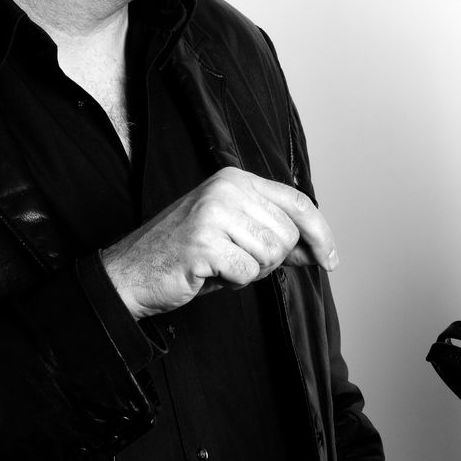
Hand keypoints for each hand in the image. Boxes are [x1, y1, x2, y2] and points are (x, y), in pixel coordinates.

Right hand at [100, 167, 336, 317]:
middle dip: (271, 259)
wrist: (130, 273)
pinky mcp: (204, 241)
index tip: (330, 259)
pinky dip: (233, 281)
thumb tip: (318, 247)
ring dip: (251, 271)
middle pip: (288, 234)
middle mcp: (227, 187)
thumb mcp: (235, 235)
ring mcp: (214, 211)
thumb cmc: (184, 255)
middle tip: (236, 262)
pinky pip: (247, 272)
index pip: (297, 202)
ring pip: (272, 254)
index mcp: (236, 179)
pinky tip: (208, 272)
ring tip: (220, 265)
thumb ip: (274, 235)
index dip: (320, 233)